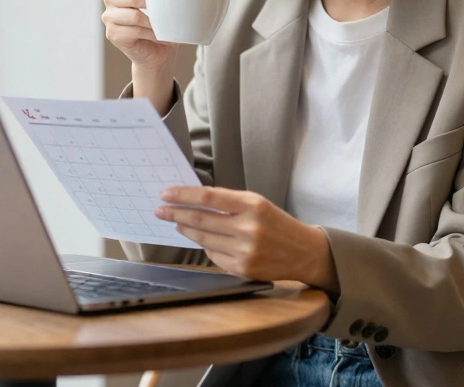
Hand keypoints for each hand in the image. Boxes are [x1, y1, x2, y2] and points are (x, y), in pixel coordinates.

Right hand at [102, 0, 177, 72]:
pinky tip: (159, 35)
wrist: (158, 50)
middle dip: (153, 3)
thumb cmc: (162, 20)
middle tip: (167, 9)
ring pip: (134, 16)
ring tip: (164, 24)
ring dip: (154, 22)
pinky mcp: (112, 34)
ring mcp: (109, 16)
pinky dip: (151, 34)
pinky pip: (135, 31)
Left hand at [154, 186, 339, 290]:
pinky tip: (203, 241)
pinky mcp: (243, 268)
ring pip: (203, 239)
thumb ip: (229, 202)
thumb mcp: (258, 204)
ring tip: (177, 223)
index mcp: (253, 205)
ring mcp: (245, 250)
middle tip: (160, 210)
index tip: (166, 194)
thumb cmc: (278, 224)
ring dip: (186, 231)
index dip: (184, 195)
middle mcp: (249, 228)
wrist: (304, 252)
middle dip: (176, 214)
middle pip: (201, 219)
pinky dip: (205, 247)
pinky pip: (213, 256)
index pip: (209, 197)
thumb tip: (194, 201)